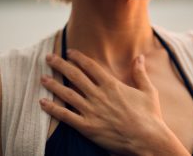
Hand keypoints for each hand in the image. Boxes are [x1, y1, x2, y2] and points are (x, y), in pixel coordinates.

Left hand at [39, 49, 183, 154]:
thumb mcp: (148, 91)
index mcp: (112, 85)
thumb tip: (140, 57)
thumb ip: (140, 73)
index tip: (69, 52)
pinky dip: (53, 109)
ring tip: (42, 78)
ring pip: (67, 94)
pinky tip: (42, 102)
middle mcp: (99, 95)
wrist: (148, 140)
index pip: (90, 66)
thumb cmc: (150, 116)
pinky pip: (66, 116)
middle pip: (74, 76)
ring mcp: (92, 111)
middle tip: (48, 58)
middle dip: (60, 65)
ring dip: (53, 84)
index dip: (78, 57)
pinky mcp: (87, 127)